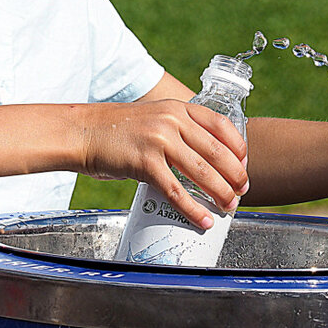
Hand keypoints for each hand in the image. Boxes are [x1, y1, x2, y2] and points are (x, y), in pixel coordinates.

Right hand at [81, 100, 248, 228]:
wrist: (82, 131)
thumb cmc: (117, 129)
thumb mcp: (153, 117)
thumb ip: (178, 131)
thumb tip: (204, 162)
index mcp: (177, 108)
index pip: (222, 125)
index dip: (239, 149)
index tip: (244, 166)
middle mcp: (172, 120)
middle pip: (217, 152)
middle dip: (235, 176)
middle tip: (241, 191)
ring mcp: (158, 140)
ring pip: (202, 173)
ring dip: (220, 194)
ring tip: (228, 207)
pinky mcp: (144, 163)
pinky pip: (176, 191)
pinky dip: (192, 209)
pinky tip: (202, 220)